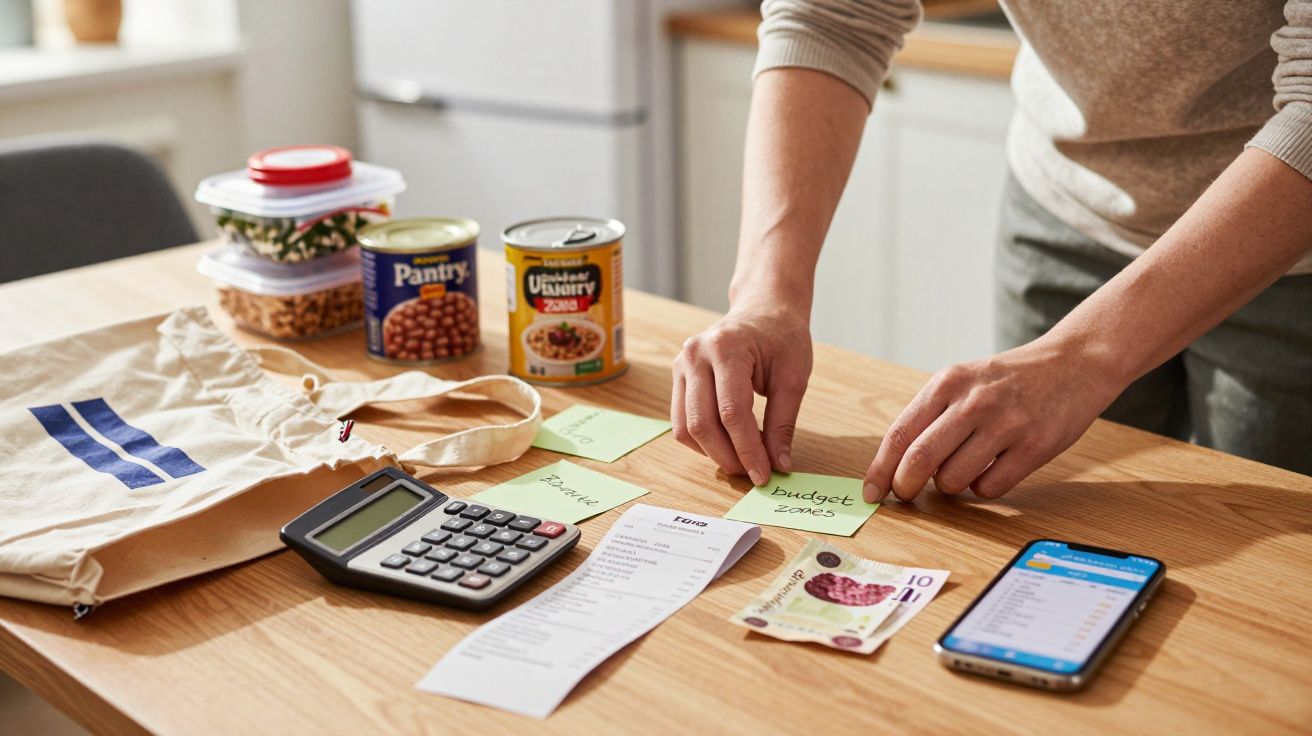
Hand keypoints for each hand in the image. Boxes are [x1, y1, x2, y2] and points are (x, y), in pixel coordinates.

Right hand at [672, 305, 812, 485]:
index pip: (732, 413)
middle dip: (728, 457)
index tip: (764, 475)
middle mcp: (695, 354)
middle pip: (702, 424)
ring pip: (685, 427)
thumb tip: (779, 465)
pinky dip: (702, 441)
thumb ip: (783, 424)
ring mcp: (681, 364)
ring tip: (742, 458)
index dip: (748, 450)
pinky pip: (681, 420)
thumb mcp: (793, 378)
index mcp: (726, 348)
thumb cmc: (782, 338)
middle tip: (754, 473)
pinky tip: (728, 443)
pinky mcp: (678, 376)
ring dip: (713, 453)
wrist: (763, 309)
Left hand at [862, 336, 1125, 501]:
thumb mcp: (963, 380)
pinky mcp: (1034, 447)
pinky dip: (982, 487)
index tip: (870, 492)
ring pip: (953, 480)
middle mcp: (974, 402)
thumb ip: (930, 415)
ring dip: (949, 485)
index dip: (880, 470)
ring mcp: (1005, 425)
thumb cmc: (1008, 379)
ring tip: (962, 467)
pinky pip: (989, 487)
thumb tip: (893, 465)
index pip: (900, 434)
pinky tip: (993, 468)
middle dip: (905, 486)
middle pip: (920, 460)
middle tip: (906, 494)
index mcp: (947, 383)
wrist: (1073, 364)